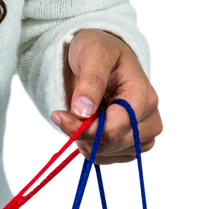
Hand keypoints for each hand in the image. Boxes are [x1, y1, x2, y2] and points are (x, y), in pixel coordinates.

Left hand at [49, 29, 163, 165]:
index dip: (84, 129)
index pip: (114, 128)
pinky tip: (87, 128)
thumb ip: (91, 80)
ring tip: (80, 116)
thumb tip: (83, 111)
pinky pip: (112, 158)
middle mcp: (151, 118)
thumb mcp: (92, 53)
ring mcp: (145, 134)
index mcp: (143, 95)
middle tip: (64, 114)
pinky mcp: (135, 144)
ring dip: (88, 142)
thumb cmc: (99, 50)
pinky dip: (94, 148)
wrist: (103, 55)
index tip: (58, 115)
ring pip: (112, 154)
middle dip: (83, 133)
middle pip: (113, 144)